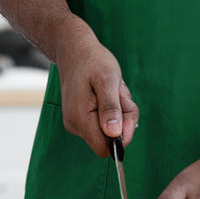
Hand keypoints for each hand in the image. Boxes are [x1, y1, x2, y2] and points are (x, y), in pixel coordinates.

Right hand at [56, 21, 138, 155]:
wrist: (75, 49)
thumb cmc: (93, 61)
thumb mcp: (108, 80)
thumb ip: (111, 108)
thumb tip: (114, 134)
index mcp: (80, 119)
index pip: (105, 148)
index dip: (122, 135)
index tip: (125, 108)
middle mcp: (75, 125)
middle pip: (109, 139)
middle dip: (122, 119)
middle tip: (120, 93)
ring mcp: (76, 123)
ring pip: (108, 130)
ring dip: (118, 111)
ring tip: (112, 89)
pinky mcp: (80, 118)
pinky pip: (103, 122)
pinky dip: (112, 109)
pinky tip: (107, 92)